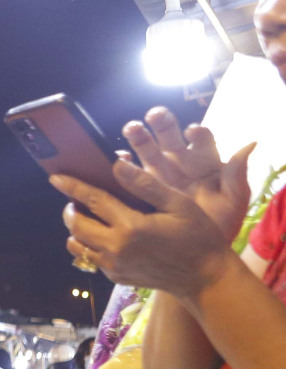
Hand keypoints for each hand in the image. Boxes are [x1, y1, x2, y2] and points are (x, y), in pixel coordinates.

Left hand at [55, 163, 237, 297]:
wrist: (204, 278)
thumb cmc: (197, 236)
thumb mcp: (178, 204)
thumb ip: (145, 185)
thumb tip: (117, 165)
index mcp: (131, 227)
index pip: (93, 201)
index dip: (72, 187)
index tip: (55, 178)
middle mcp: (116, 248)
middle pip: (76, 226)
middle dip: (70, 210)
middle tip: (74, 200)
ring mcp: (113, 266)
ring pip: (78, 246)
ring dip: (76, 230)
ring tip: (86, 217)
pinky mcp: (115, 277)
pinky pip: (89, 259)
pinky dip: (87, 245)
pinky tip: (101, 234)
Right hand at [120, 109, 254, 240]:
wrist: (198, 251)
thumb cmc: (220, 224)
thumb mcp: (234, 201)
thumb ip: (238, 175)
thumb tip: (250, 143)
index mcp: (205, 162)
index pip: (202, 140)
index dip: (197, 134)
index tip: (191, 132)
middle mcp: (180, 162)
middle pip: (170, 137)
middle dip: (162, 124)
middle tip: (154, 116)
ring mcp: (159, 174)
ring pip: (148, 149)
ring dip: (139, 137)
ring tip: (132, 129)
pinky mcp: (141, 187)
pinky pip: (130, 172)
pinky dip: (123, 163)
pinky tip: (119, 159)